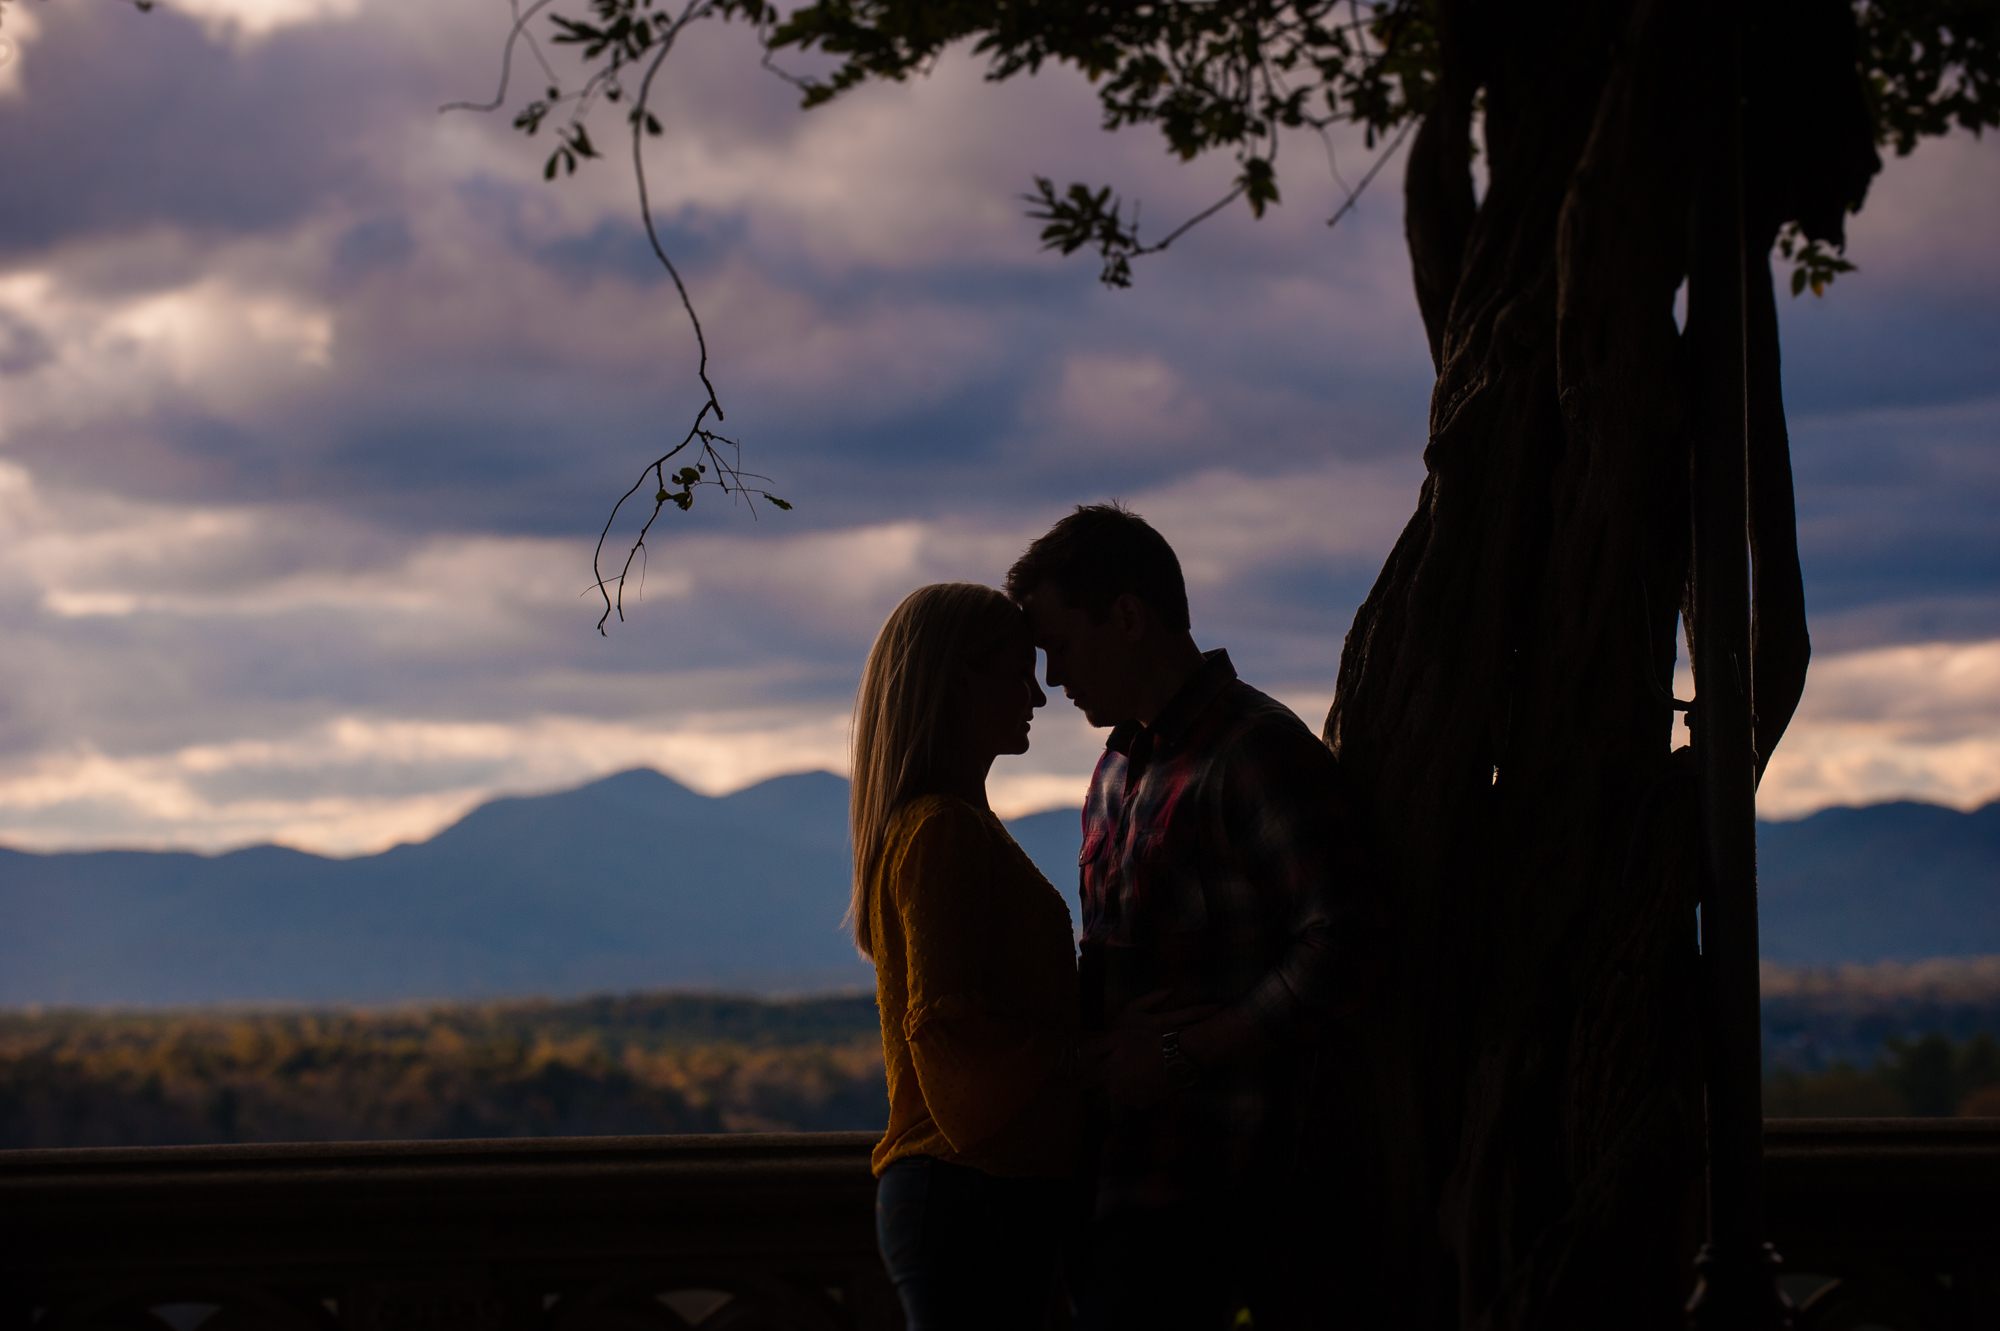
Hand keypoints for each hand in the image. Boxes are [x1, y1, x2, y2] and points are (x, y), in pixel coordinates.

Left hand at [1079, 990, 1221, 1118]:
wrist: (1176, 1057)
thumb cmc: (1145, 1043)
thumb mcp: (1119, 1037)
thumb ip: (1095, 1047)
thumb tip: (1076, 1053)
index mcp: (1107, 1074)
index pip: (1086, 1081)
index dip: (1082, 1078)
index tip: (1078, 1077)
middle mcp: (1116, 1091)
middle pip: (1106, 1084)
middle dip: (1110, 1076)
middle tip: (1123, 1062)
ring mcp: (1131, 1099)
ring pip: (1121, 1091)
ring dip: (1124, 1083)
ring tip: (1137, 1068)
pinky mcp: (1146, 1104)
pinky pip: (1135, 1097)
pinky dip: (1137, 1089)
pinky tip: (1146, 1078)